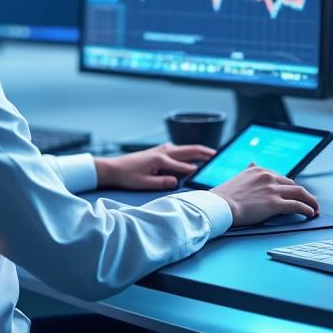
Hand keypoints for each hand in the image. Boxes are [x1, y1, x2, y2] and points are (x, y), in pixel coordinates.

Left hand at [94, 143, 215, 190]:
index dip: (198, 171)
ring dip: (198, 151)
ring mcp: (162, 150)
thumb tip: (177, 181)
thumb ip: (162, 182)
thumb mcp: (144, 184)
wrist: (112, 168)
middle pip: (190, 150)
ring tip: (211, 155)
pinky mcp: (159, 151)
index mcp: (161, 159)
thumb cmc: (127, 176)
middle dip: (205, 152)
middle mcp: (164, 151)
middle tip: (219, 155)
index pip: (185, 166)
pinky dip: (189, 153)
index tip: (211, 173)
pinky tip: (192, 157)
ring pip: (185, 149)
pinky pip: (179, 151)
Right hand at [211, 164, 318, 226]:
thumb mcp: (237, 178)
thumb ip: (248, 172)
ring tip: (314, 208)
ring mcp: (272, 190)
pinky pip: (297, 205)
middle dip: (302, 193)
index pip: (280, 177)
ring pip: (299, 193)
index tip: (294, 192)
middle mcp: (267, 177)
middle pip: (292, 184)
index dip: (289, 187)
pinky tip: (310, 213)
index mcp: (258, 170)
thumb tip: (252, 163)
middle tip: (308, 201)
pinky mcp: (275, 204)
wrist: (219, 206)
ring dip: (310, 200)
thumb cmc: (223, 197)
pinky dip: (307, 209)